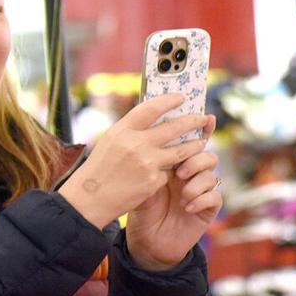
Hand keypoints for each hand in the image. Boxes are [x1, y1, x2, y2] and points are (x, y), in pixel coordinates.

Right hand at [59, 93, 210, 229]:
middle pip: (174, 128)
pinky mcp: (154, 180)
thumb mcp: (111, 141)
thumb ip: (132, 130)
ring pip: (181, 150)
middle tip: (203, 118)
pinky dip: (171, 170)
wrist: (92, 198)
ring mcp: (147, 162)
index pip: (151, 108)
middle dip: (192, 122)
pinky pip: (170, 171)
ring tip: (201, 142)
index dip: (169, 101)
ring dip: (194, 145)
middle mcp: (136, 144)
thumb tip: (155, 118)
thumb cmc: (101, 167)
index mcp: (123, 130)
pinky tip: (174, 171)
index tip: (181, 98)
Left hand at [124, 116, 221, 270]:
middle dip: (196, 157)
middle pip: (205, 153)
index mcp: (176, 162)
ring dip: (197, 180)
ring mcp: (201, 190)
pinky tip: (186, 207)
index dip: (202, 128)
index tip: (207, 118)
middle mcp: (191, 174)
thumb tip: (152, 136)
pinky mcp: (208, 209)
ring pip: (211, 174)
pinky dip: (200, 199)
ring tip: (182, 193)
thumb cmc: (142, 210)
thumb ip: (149, 161)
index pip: (191, 141)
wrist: (147, 241)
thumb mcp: (140, 181)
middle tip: (180, 170)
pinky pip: (214, 196)